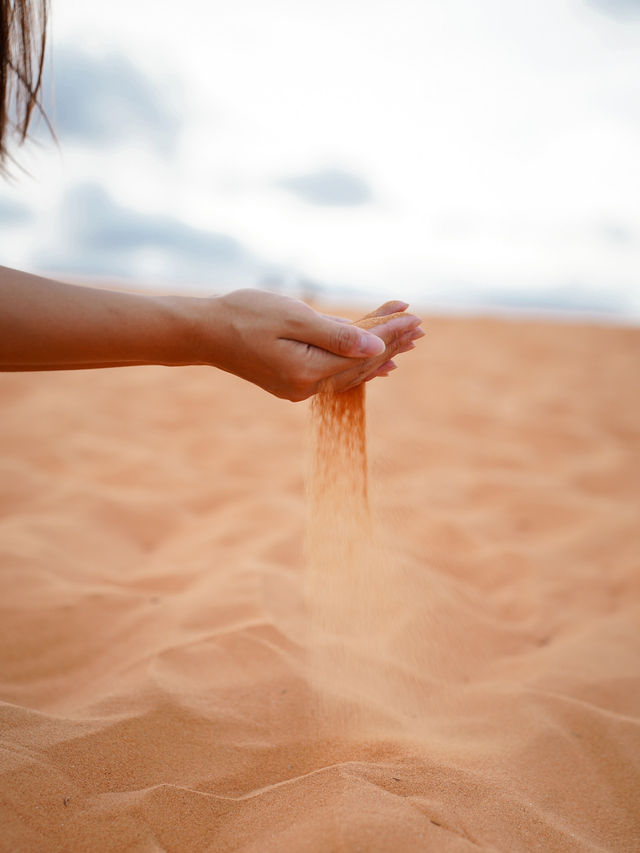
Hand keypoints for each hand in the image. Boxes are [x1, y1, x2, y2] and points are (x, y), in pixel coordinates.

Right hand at [205, 289, 423, 400]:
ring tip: (409, 340)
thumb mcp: (293, 318)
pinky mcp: (293, 381)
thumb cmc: (245, 316)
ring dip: (380, 353)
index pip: (362, 353)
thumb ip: (336, 334)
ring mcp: (300, 387)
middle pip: (360, 364)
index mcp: (308, 372)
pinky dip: (359, 363)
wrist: (204, 332)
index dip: (390, 333)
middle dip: (391, 342)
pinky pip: (336, 372)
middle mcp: (307, 387)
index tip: (414, 316)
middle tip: (420, 326)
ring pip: (350, 369)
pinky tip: (380, 364)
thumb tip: (377, 346)